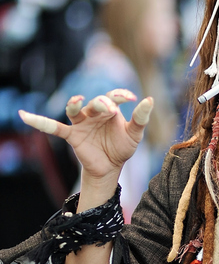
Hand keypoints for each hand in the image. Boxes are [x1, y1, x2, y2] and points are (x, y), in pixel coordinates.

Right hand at [19, 89, 152, 192]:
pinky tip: (25, 116)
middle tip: (110, 109)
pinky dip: (40, 122)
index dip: (121, 95)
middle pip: (95, 103)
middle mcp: (94, 113)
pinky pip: (54, 128)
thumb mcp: (134, 135)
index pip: (114, 97)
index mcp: (110, 110)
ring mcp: (81, 123)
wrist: (110, 168)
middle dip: (102, 104)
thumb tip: (149, 99)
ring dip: (75, 104)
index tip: (131, 99)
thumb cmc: (121, 147)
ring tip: (77, 101)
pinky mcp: (72, 135)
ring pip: (75, 110)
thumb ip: (140, 119)